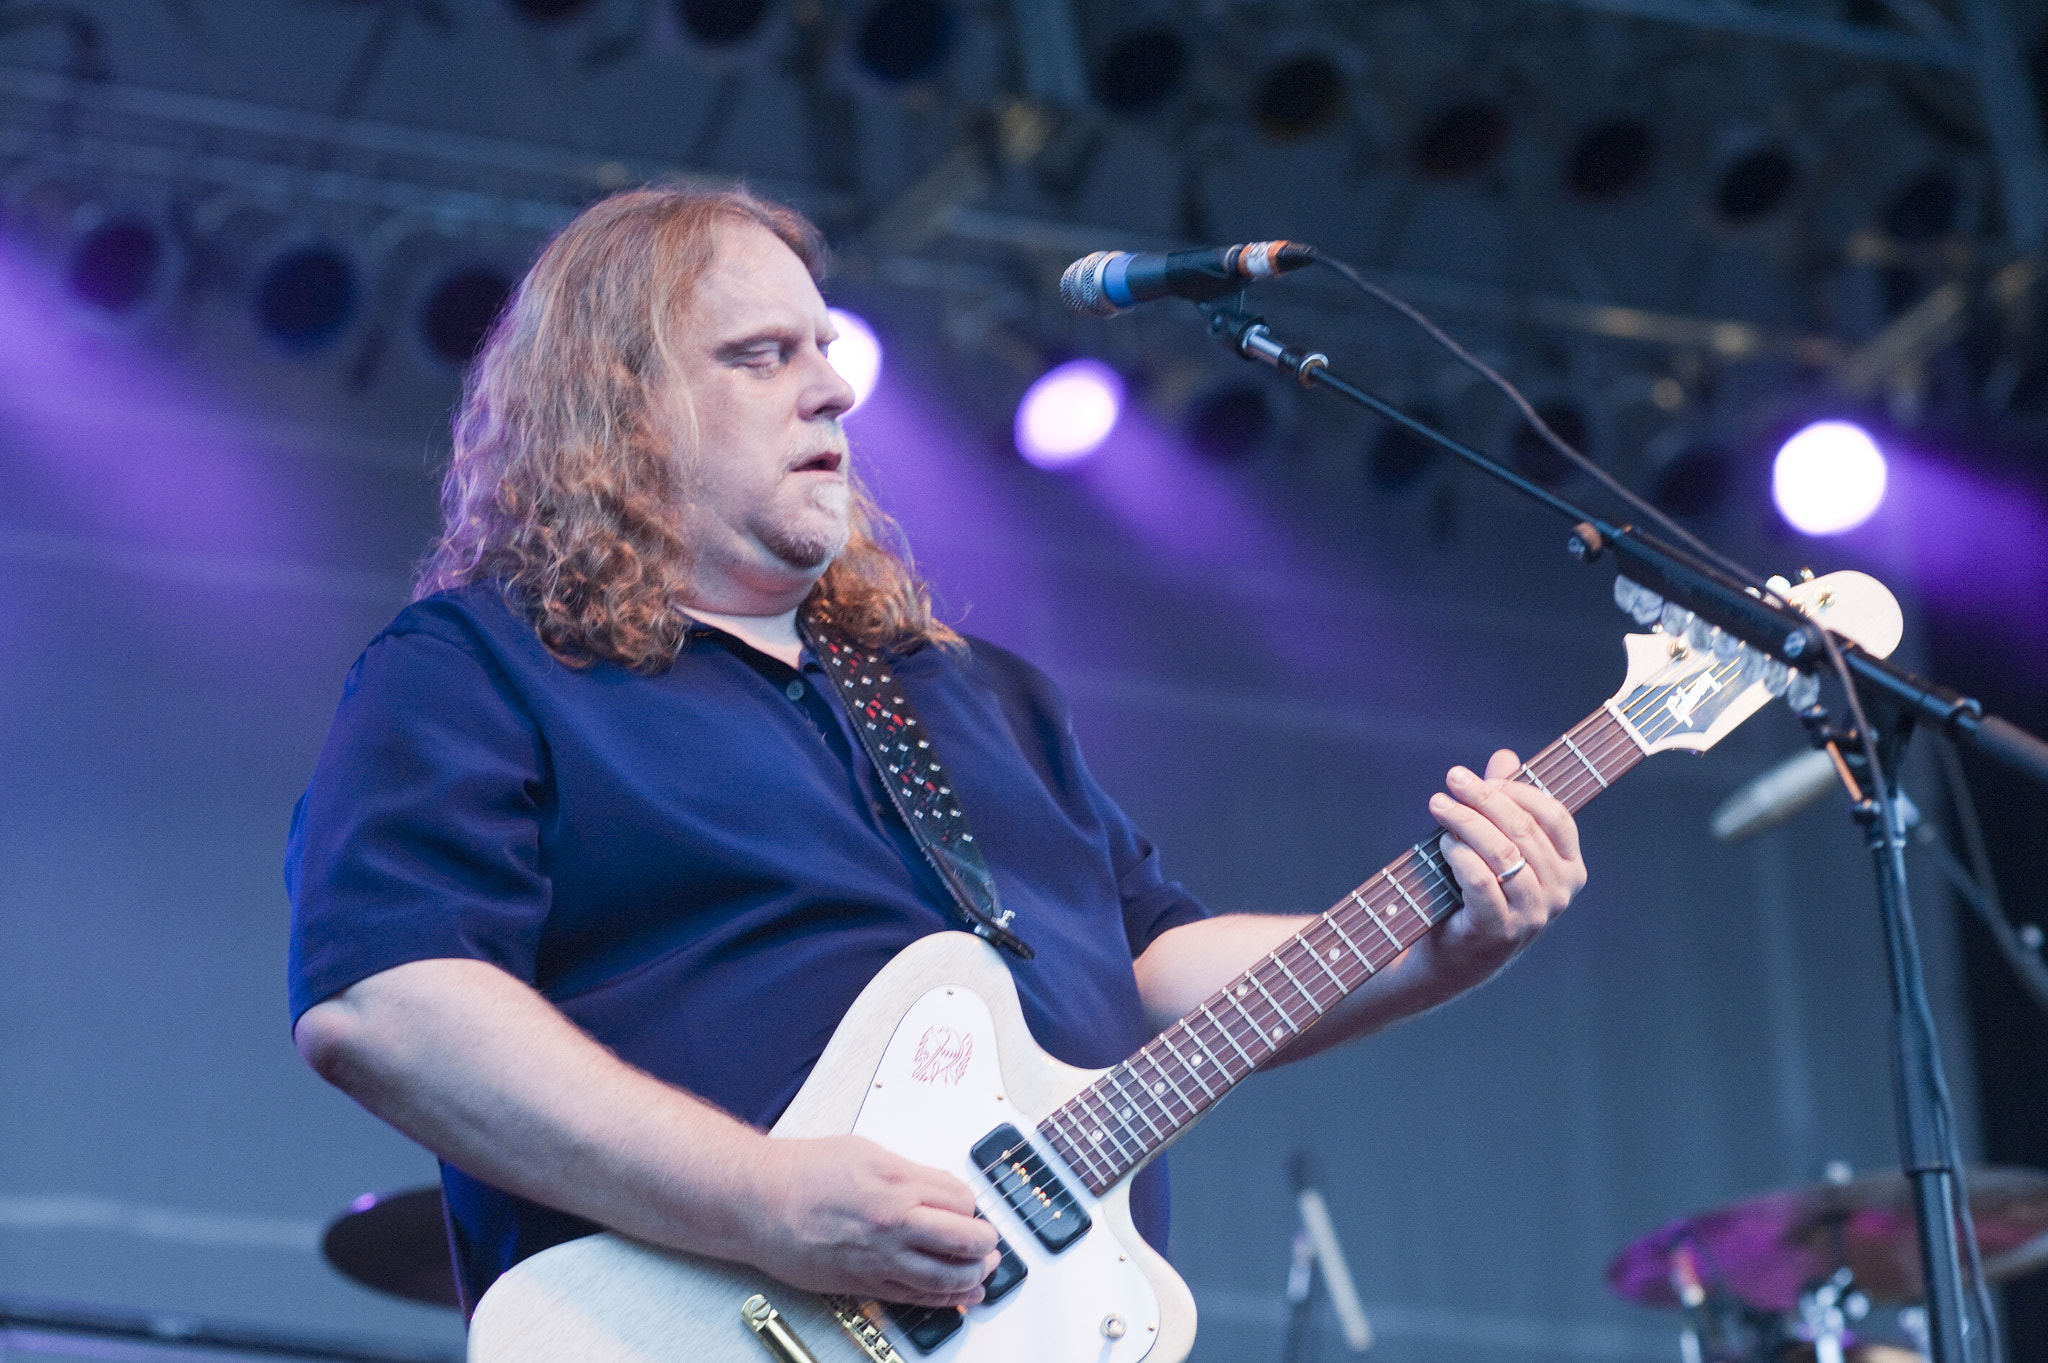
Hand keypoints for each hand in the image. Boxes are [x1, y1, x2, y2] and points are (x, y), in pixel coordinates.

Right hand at [743, 1134, 1000, 1307]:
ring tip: (984, 1270)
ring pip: (947, 1277)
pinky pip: (917, 1297)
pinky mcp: (865, 1283)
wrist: (760, 1202)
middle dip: (986, 1243)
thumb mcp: (866, 1152)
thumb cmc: (803, 1173)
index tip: (968, 1207)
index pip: (962, 1200)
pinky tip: (960, 1295)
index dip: (971, 1205)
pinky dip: (946, 1299)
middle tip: (989, 1241)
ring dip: (974, 1275)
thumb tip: (939, 1186)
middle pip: (966, 1240)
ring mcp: (881, 1258)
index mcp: (898, 1184)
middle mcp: (894, 1223)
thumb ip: (908, 1171)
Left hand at [1426, 749, 1585, 979]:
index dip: (1518, 790)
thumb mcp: (1496, 847)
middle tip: (1452, 780)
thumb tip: (1505, 757)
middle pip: (1523, 829)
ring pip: (1503, 853)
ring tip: (1440, 807)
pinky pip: (1480, 881)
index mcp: (1570, 868)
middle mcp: (1560, 893)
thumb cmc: (1478, 895)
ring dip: (1467, 822)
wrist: (1454, 958)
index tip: (1482, 777)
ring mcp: (1533, 915)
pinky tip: (1444, 844)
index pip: (1554, 816)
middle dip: (1484, 798)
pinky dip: (1460, 856)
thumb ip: (1504, 803)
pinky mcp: (1499, 930)